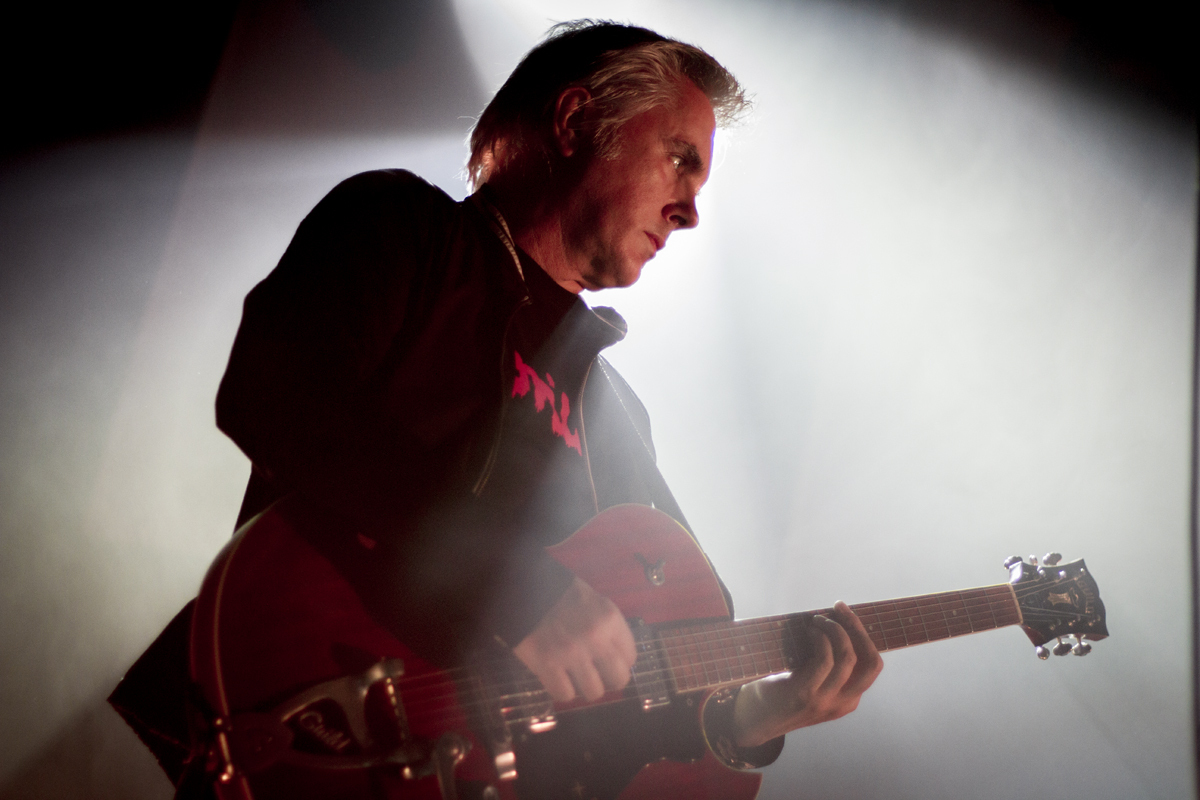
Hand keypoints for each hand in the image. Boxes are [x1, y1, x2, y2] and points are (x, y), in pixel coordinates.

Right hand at [513, 577, 637, 701]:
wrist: (525, 588)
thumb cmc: (561, 594)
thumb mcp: (595, 602)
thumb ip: (608, 628)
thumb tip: (616, 655)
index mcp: (610, 619)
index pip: (630, 657)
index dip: (620, 661)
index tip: (609, 661)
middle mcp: (596, 639)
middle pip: (619, 679)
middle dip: (608, 680)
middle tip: (596, 674)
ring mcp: (572, 654)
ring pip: (594, 692)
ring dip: (584, 687)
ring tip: (575, 677)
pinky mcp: (547, 665)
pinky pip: (565, 695)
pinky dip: (561, 689)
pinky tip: (557, 678)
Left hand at [732, 601, 882, 746]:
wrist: (755, 721)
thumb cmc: (782, 694)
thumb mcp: (815, 685)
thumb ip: (829, 667)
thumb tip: (834, 622)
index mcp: (848, 700)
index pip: (873, 665)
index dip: (864, 635)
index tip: (847, 614)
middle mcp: (843, 702)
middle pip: (871, 662)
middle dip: (858, 628)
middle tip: (840, 608)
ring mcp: (825, 700)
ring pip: (847, 656)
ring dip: (834, 629)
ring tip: (817, 619)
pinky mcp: (806, 694)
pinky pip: (824, 659)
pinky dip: (820, 638)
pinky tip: (809, 631)